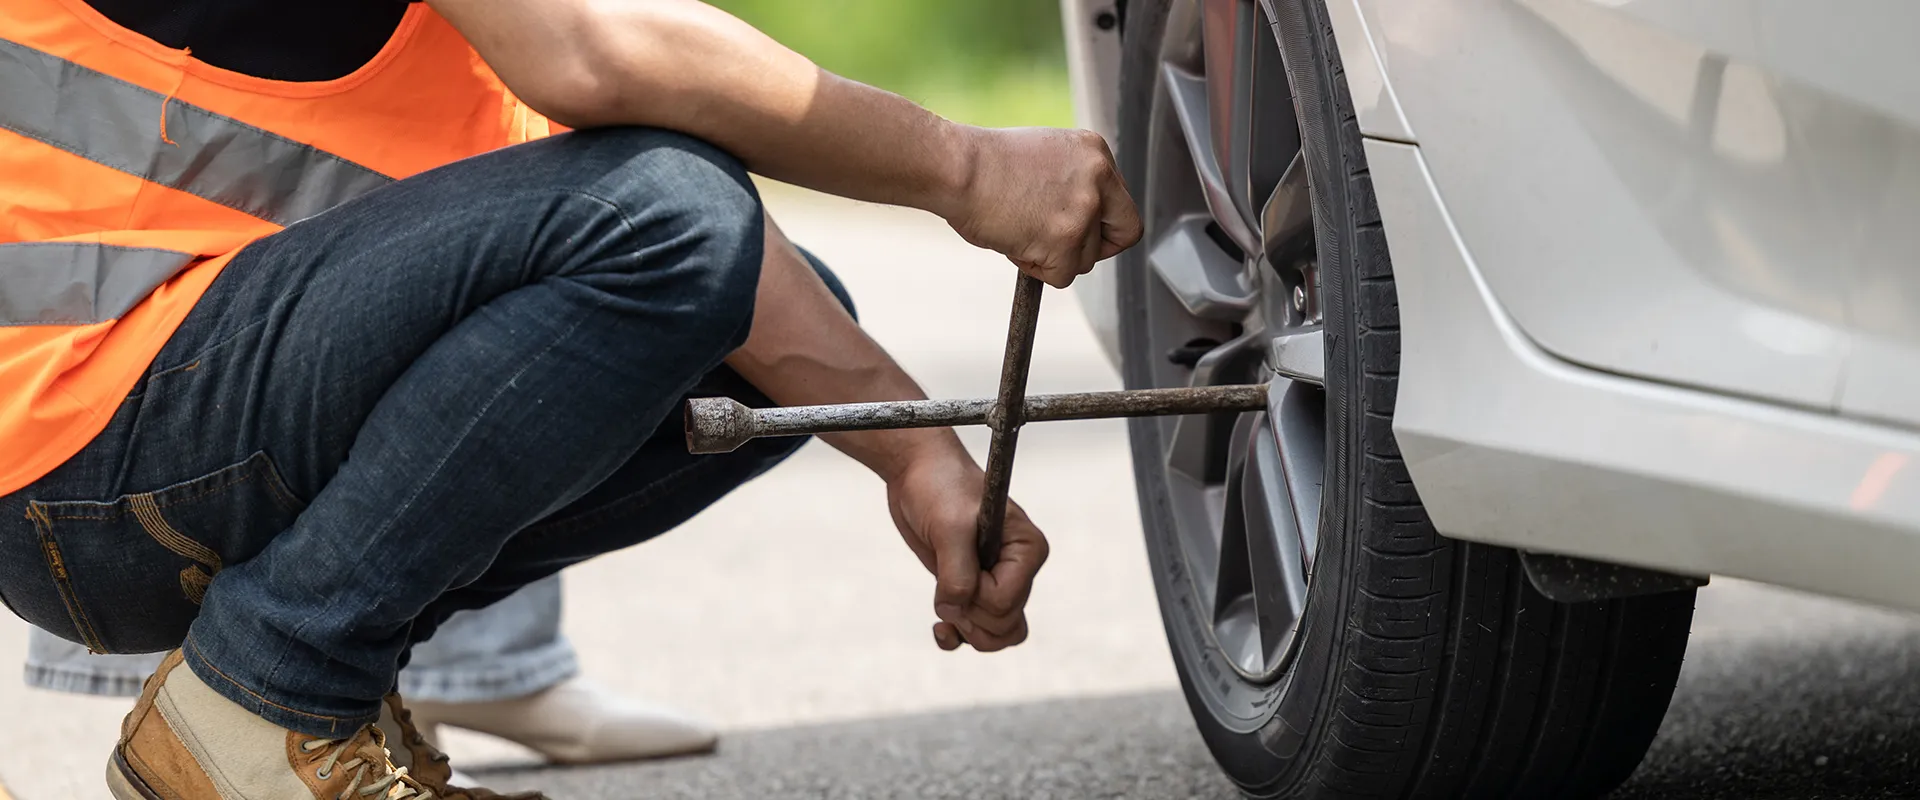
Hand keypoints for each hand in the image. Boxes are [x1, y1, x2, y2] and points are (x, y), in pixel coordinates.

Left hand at [885, 444, 1049, 651]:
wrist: (917, 474)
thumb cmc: (940, 488)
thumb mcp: (949, 527)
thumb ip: (957, 573)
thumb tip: (953, 612)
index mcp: (1028, 550)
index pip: (1007, 602)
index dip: (974, 595)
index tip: (954, 563)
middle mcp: (1019, 570)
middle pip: (1004, 625)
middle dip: (969, 614)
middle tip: (945, 580)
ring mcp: (998, 581)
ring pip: (999, 635)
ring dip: (967, 631)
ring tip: (943, 606)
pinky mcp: (974, 589)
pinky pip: (981, 633)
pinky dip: (960, 638)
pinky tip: (940, 627)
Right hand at [940, 127, 1142, 288]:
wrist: (957, 168)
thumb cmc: (983, 163)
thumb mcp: (1044, 156)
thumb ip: (1072, 181)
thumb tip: (1079, 216)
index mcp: (1095, 152)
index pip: (1123, 202)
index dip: (1105, 225)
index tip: (1084, 233)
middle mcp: (1099, 178)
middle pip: (1123, 234)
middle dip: (1095, 248)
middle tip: (1064, 249)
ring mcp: (1084, 210)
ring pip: (1085, 259)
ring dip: (1054, 257)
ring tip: (1019, 233)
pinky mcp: (1066, 240)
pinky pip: (1061, 275)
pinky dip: (1036, 269)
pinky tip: (1014, 244)